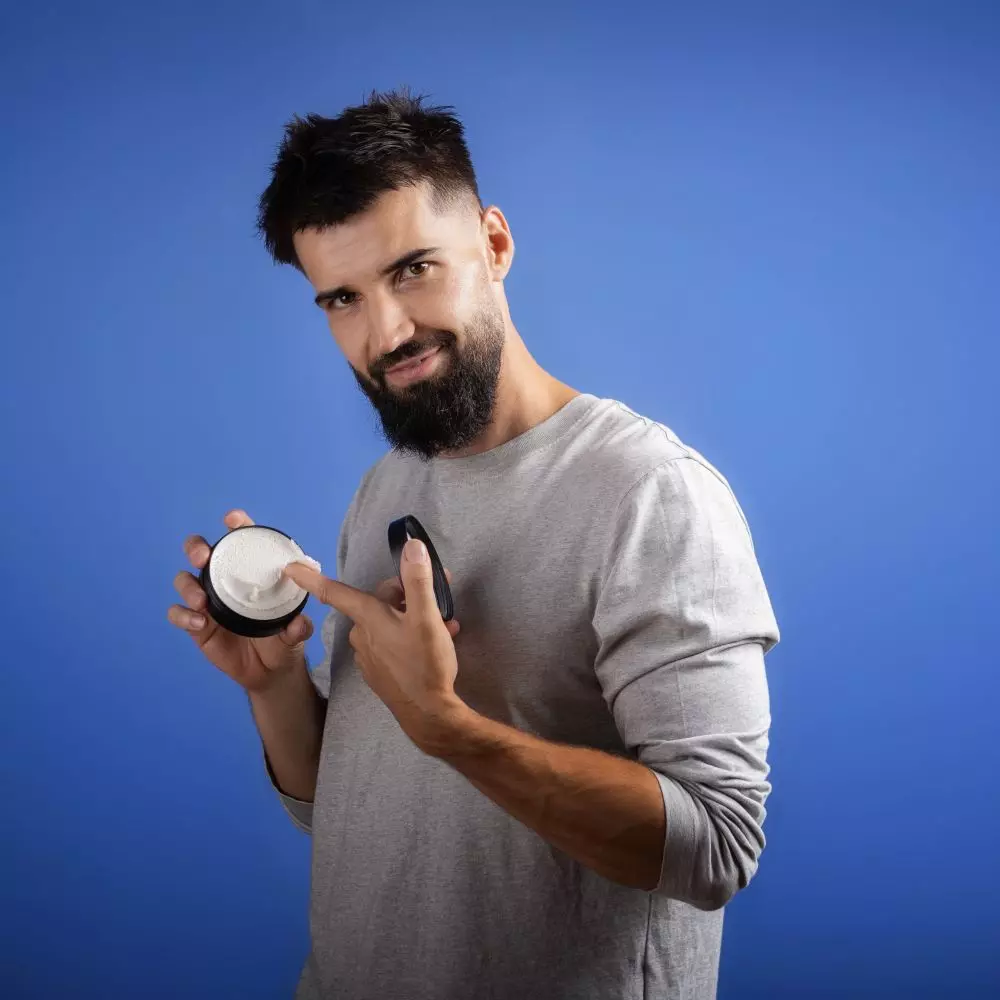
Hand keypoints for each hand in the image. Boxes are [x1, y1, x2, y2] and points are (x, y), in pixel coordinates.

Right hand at [167, 509, 313, 692]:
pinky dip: (183, 615)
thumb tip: (299, 623)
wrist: (270, 672)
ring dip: (188, 585)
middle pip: (202, 552)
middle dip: (197, 547)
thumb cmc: (284, 639)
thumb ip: (298, 627)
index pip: (242, 541)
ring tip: (202, 601)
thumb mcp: (295, 633)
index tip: (233, 520)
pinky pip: (179, 613)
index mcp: (251, 573)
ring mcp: (207, 602)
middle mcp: (226, 581)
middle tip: (203, 557)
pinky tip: (199, 623)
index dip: (237, 525)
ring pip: (185, 580)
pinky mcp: (196, 624)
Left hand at [283, 538, 465, 751]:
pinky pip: (391, 643)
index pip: (334, 591)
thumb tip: (411, 546)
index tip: (289, 567)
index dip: (311, 578)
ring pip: (387, 622)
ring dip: (412, 618)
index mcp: (368, 617)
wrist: (429, 714)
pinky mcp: (379, 671)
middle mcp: (361, 634)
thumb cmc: (425, 663)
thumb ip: (418, 580)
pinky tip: (434, 643)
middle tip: (437, 598)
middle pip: (377, 602)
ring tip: (444, 625)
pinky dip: (409, 638)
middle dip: (405, 595)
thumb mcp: (427, 618)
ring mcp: (369, 655)